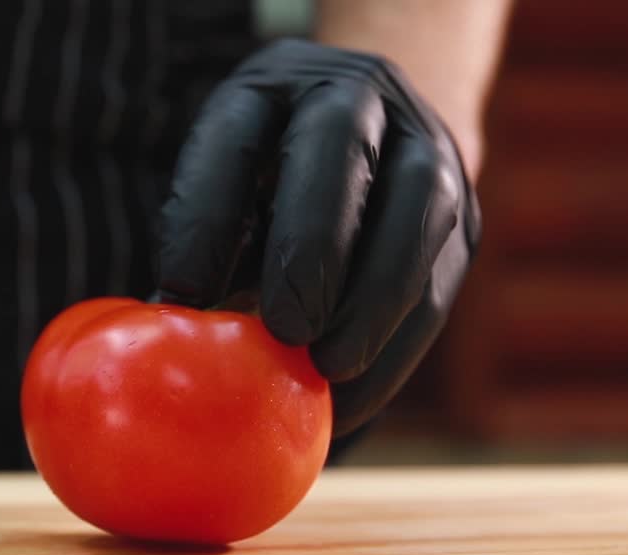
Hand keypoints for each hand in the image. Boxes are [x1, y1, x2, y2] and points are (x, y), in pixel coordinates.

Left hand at [154, 38, 480, 437]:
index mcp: (274, 83)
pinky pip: (440, 285)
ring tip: (326, 373)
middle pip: (340, 153)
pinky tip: (353, 398)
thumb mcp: (225, 178)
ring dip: (371, 307)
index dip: (206, 219)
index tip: (180, 297)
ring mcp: (427, 148)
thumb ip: (200, 234)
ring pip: (417, 216)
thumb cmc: (270, 172)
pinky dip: (396, 350)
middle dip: (314, 247)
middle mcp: (359, 95)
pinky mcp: (465, 218)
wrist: (377, 134)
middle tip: (285, 329)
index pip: (234, 140)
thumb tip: (162, 323)